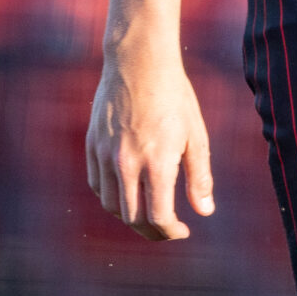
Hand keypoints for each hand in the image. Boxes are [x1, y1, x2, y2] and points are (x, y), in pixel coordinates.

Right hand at [85, 39, 214, 240]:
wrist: (138, 63)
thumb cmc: (175, 97)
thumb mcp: (196, 136)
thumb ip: (199, 176)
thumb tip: (205, 211)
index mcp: (156, 162)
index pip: (158, 216)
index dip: (170, 232)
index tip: (183, 232)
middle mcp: (125, 164)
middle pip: (133, 217)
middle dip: (152, 231)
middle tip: (168, 231)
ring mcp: (104, 156)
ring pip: (111, 205)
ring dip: (130, 217)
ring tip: (150, 214)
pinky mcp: (92, 147)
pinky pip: (97, 185)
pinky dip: (111, 197)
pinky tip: (128, 194)